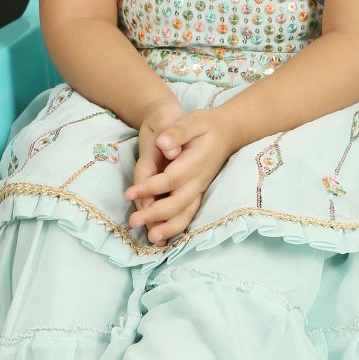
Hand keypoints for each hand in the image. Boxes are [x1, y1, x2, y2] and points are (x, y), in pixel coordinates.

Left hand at [126, 101, 239, 245]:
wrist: (228, 132)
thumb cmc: (207, 125)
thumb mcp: (192, 120)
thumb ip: (177, 131)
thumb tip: (162, 142)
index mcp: (196, 162)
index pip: (171, 179)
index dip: (150, 187)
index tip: (130, 193)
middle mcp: (199, 180)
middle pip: (178, 203)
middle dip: (155, 215)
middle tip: (133, 222)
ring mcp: (200, 189)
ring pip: (186, 214)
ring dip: (168, 227)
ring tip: (150, 239)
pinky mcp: (198, 194)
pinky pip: (188, 214)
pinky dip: (176, 227)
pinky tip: (162, 237)